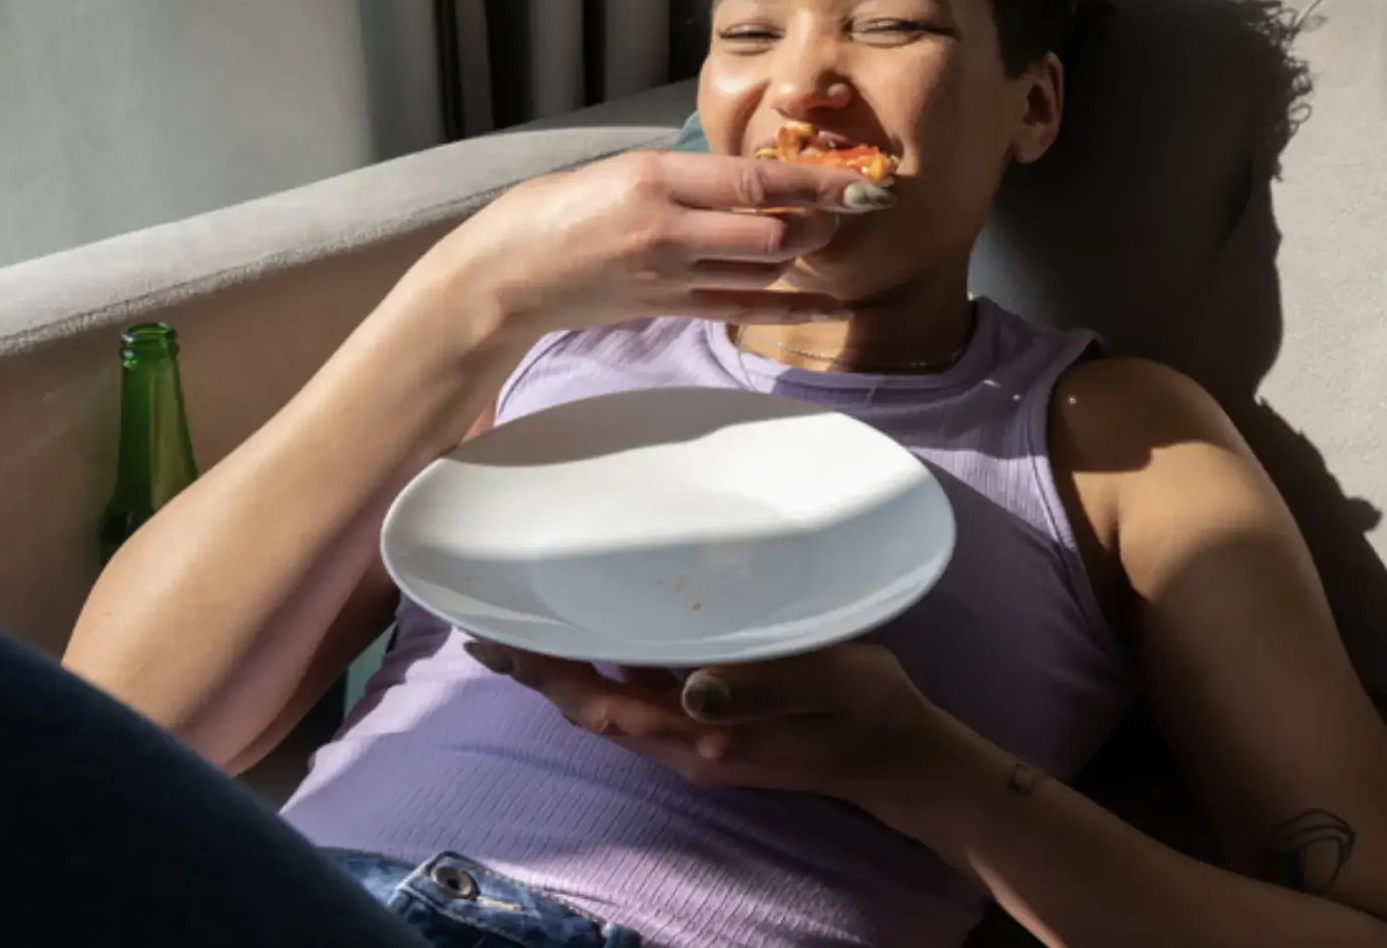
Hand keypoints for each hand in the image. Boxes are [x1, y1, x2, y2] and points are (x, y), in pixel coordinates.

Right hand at [418, 150, 895, 344]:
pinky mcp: (666, 309)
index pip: (754, 182)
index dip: (816, 184)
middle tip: (851, 207)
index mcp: (655, 180)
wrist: (507, 273)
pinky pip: (741, 308)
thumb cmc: (558, 208)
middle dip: (821, 223)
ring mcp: (668, 277)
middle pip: (770, 235)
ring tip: (832, 237)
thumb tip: (754, 177)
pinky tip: (825, 305)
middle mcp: (668, 231)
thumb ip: (687, 176)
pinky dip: (789, 306)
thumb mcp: (623, 169)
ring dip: (806, 257)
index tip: (861, 180)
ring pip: (760, 272)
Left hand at [466, 641, 962, 814]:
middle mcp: (685, 748)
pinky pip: (636, 705)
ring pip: (608, 709)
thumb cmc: (872, 714)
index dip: (545, 674)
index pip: (601, 707)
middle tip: (485, 624)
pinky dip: (602, 676)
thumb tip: (688, 688)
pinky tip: (594, 645)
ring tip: (520, 632)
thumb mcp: (832, 687)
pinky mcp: (709, 733)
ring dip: (563, 674)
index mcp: (703, 739)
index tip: (495, 638)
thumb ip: (763, 687)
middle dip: (536, 671)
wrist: (902, 762)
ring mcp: (695, 744)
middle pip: (589, 710)